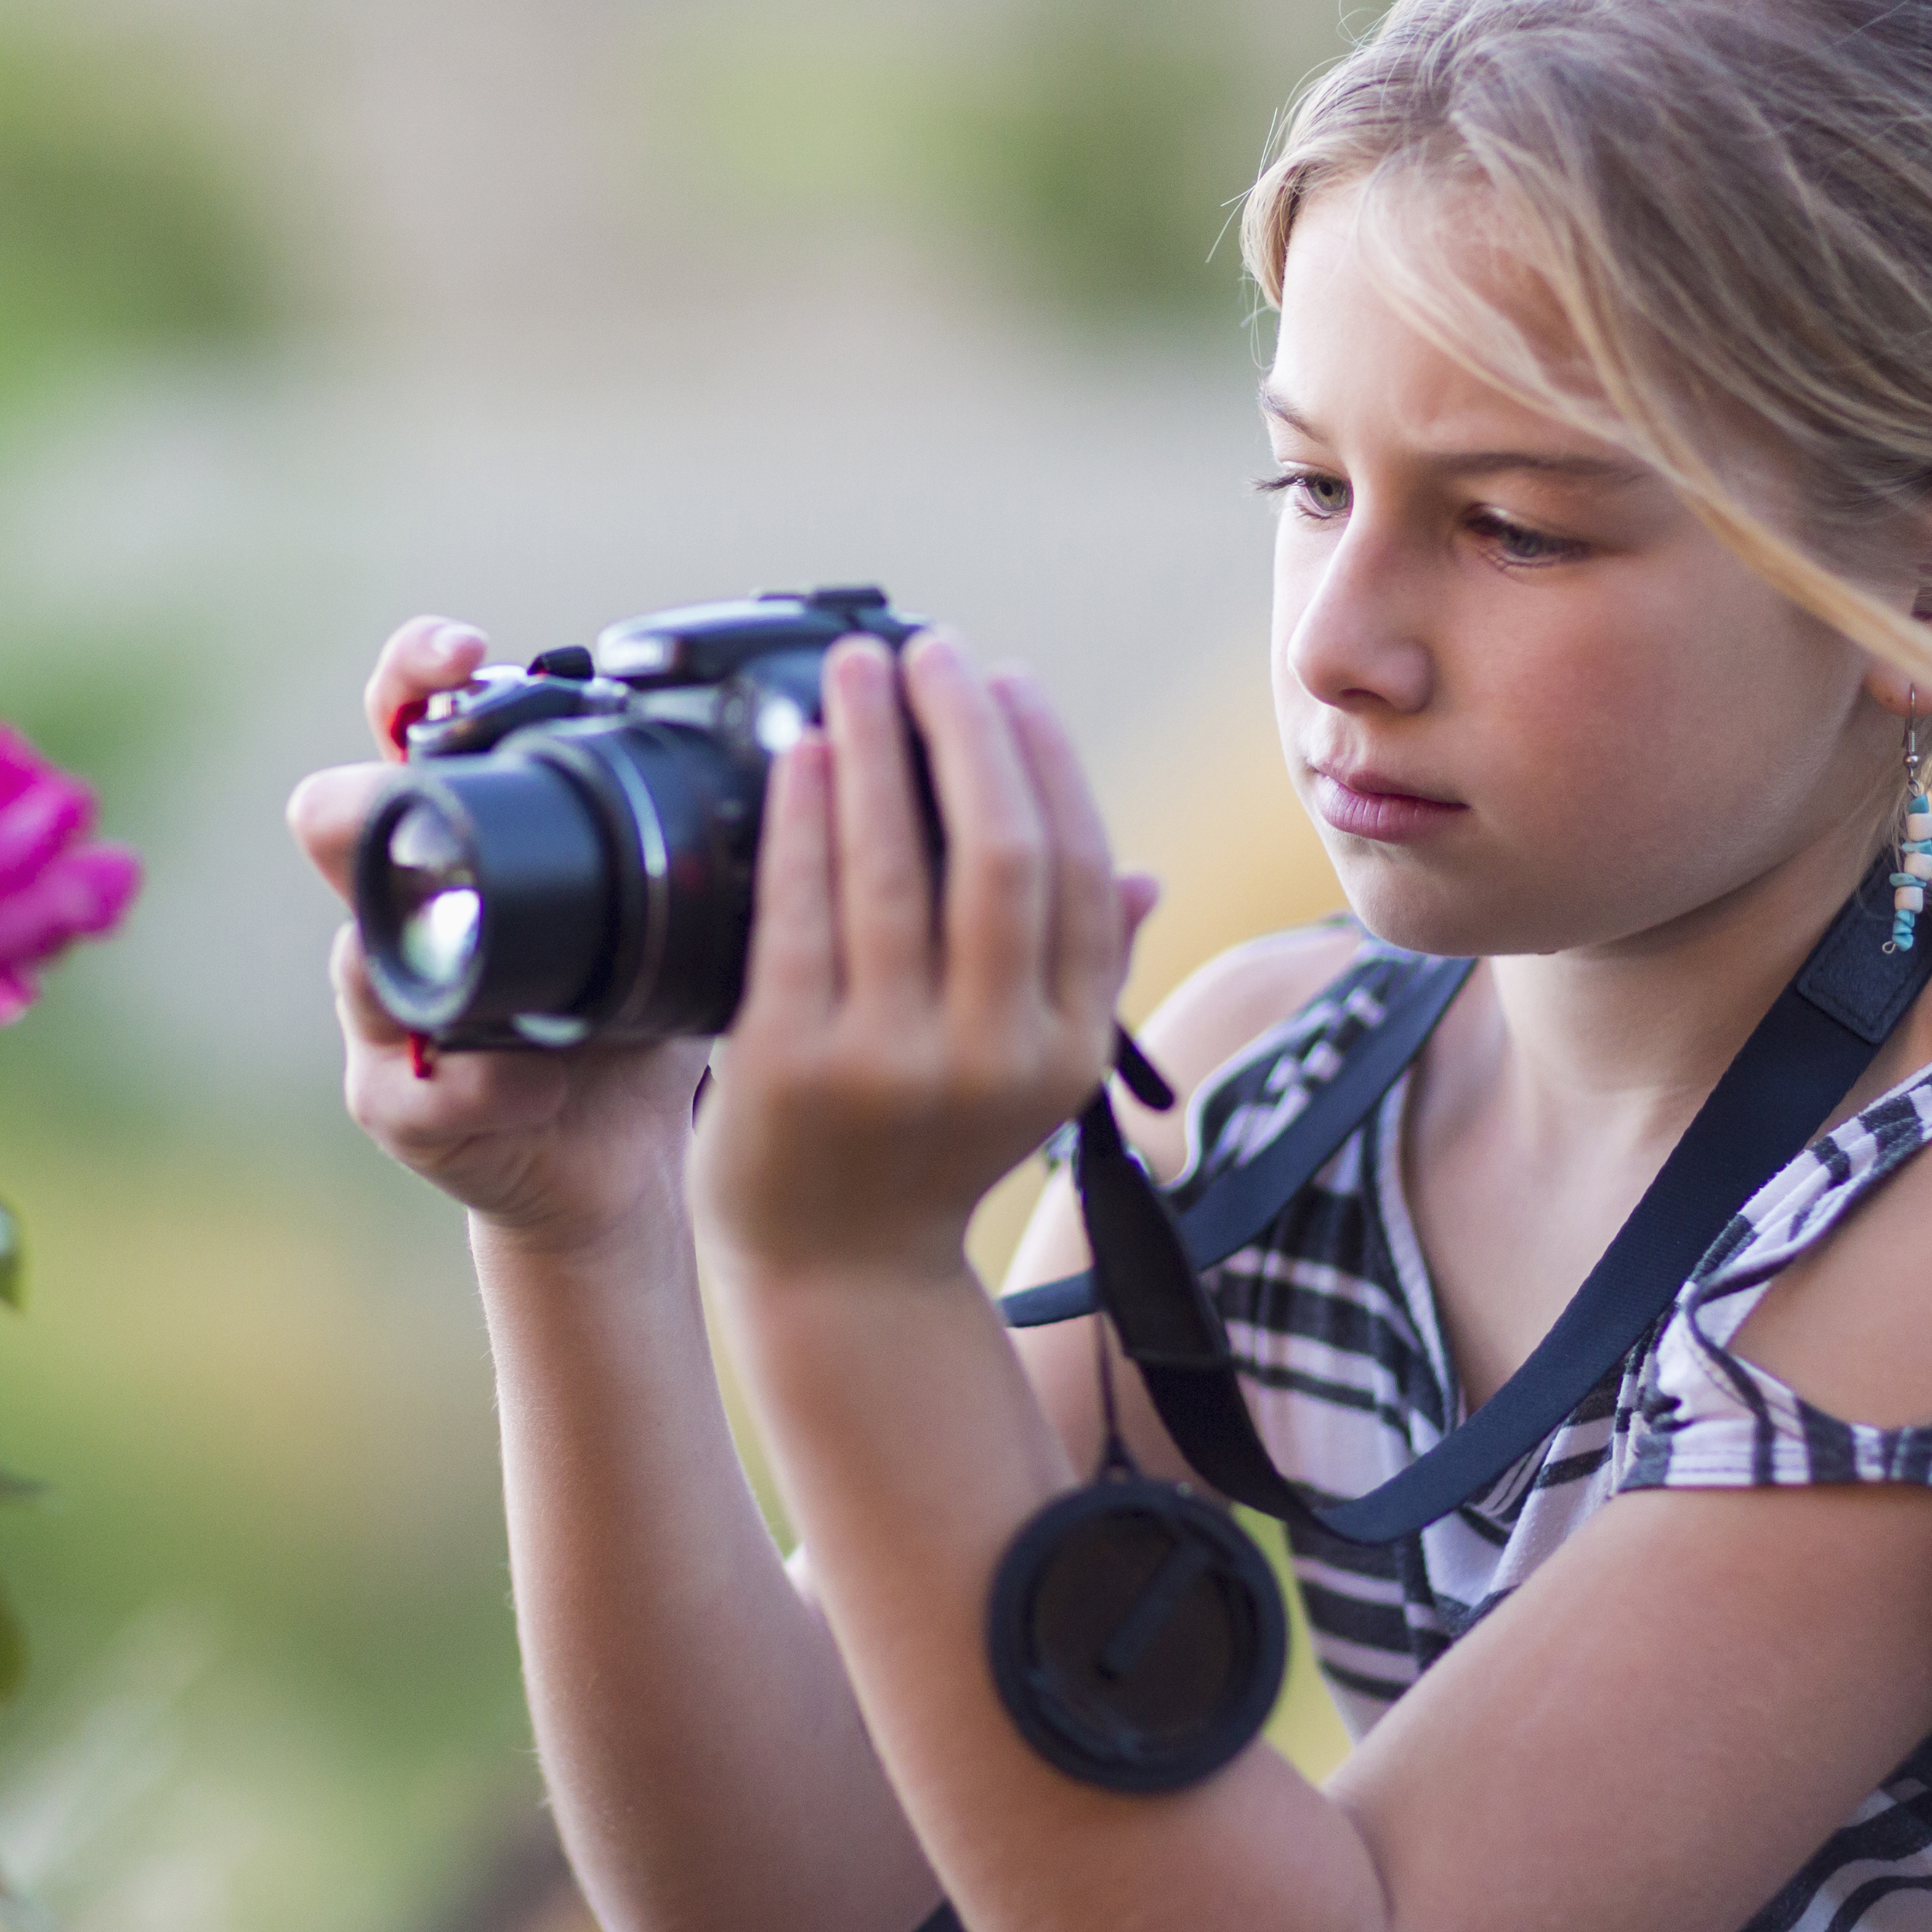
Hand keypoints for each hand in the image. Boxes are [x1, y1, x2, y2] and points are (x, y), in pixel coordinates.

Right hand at [287, 617, 711, 1257]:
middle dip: (356, 802)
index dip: (415, 673)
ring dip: (414, 960)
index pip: (408, 727)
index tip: (463, 649)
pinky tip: (539, 1084)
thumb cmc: (638, 1018)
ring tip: (494, 986)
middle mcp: (405, 910)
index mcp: (466, 842)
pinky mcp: (400, 1103)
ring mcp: (387, 1008)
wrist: (617, 1160)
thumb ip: (703, 836)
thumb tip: (811, 738)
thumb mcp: (674, 914)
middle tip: (405, 789)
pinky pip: (411, 1086)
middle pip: (334, 823)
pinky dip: (481, 1083)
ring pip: (354, 958)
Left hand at [692, 632, 1152, 1290]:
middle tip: (932, 651)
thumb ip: (1082, 971)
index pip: (1073, 866)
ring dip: (879, 745)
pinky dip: (806, 817)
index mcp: (1065, 1048)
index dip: (1043, 758)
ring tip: (859, 669)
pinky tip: (803, 752)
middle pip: (999, 852)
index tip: (1007, 681)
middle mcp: (992, 1055)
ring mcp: (890, 1063)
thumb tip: (1138, 871)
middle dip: (965, 729)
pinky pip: (802, 911)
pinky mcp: (793, 1065)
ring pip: (897, 867)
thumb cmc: (925, 1157)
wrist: (838, 1280)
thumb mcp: (1028, 1077)